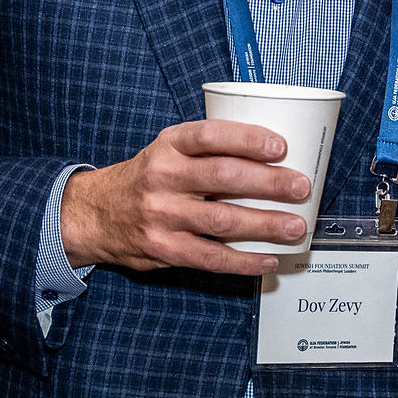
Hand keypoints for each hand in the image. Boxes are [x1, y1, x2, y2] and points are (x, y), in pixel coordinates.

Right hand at [60, 120, 310, 276]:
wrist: (97, 213)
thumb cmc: (148, 177)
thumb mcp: (168, 149)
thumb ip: (208, 149)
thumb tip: (272, 155)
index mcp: (169, 146)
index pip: (210, 136)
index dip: (247, 139)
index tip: (280, 147)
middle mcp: (164, 178)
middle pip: (223, 178)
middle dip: (269, 183)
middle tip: (300, 186)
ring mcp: (163, 215)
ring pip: (222, 221)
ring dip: (265, 225)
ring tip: (295, 226)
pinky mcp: (164, 248)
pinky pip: (211, 258)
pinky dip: (244, 261)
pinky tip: (268, 259)